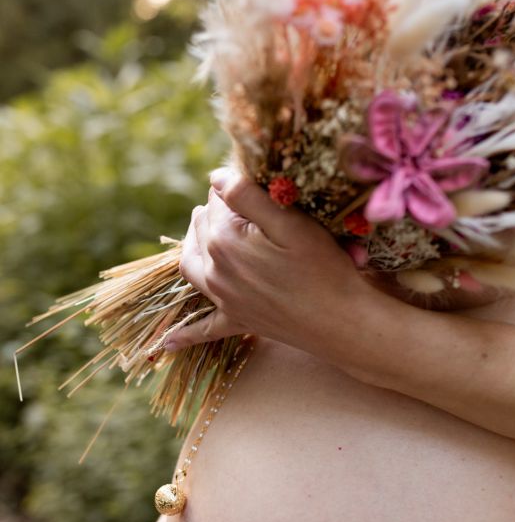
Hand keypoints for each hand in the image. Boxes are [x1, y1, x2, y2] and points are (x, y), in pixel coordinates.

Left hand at [166, 166, 372, 358]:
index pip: (217, 198)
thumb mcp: (290, 222)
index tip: (257, 185)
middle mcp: (214, 270)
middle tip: (242, 201)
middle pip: (202, 226)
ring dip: (194, 242)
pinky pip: (203, 328)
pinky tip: (168, 344)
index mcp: (224, 240)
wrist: (340, 323)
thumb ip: (248, 196)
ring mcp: (223, 298)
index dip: (235, 186)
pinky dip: (185, 333)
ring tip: (204, 227)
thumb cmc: (322, 268)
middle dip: (217, 210)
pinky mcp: (236, 320)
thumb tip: (214, 178)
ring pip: (191, 263)